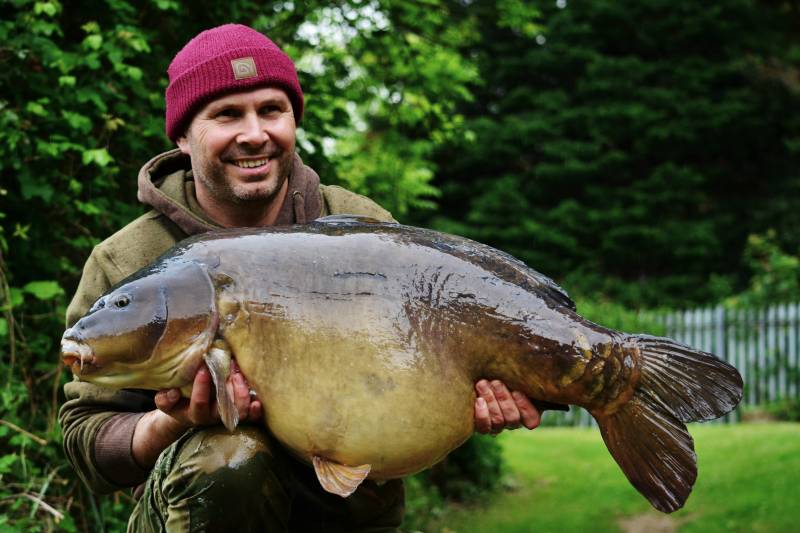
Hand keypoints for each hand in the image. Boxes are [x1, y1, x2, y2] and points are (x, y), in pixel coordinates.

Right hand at [133, 360, 261, 468]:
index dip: (201, 387)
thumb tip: (172, 393)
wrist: (191, 411)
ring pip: (240, 411)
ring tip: (240, 373)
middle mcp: (214, 417)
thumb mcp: (167, 401)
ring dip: (243, 393)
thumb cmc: (179, 401)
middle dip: (228, 387)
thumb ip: (164, 398)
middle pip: (224, 409)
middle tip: (230, 367)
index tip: (203, 369)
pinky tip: (258, 400)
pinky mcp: (242, 414)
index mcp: (195, 413)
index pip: (198, 403)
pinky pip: (252, 416)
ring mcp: (229, 416)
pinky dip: (256, 409)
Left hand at [474, 379, 539, 434]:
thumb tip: (548, 368)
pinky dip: (481, 414)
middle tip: (496, 382)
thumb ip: (529, 376)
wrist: (481, 377)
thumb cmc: (503, 374)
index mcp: (527, 413)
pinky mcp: (482, 427)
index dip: (524, 407)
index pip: (532, 420)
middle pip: (513, 418)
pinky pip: (484, 427)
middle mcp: (514, 422)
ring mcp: (498, 426)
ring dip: (491, 401)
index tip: (517, 391)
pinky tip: (478, 400)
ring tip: (483, 384)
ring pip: (498, 421)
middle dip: (503, 399)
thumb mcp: (517, 375)